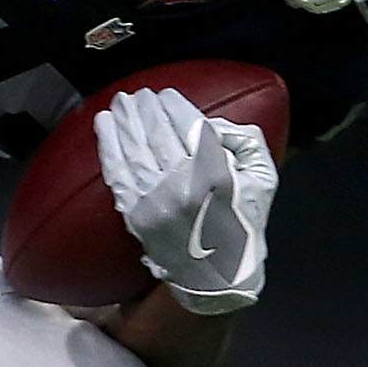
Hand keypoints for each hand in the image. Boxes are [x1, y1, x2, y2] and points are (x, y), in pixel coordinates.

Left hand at [93, 87, 278, 315]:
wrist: (217, 273)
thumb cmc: (242, 220)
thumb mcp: (263, 177)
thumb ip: (246, 141)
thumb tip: (211, 123)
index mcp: (216, 173)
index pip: (189, 127)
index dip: (173, 106)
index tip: (165, 94)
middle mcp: (182, 184)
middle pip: (156, 134)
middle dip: (144, 109)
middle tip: (137, 94)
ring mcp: (155, 200)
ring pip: (133, 149)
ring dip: (122, 121)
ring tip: (118, 103)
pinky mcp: (135, 214)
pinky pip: (117, 172)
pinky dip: (108, 146)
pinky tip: (104, 128)